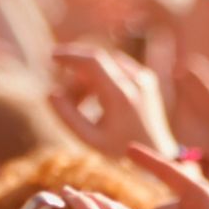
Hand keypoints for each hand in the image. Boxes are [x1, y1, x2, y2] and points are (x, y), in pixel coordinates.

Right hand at [49, 48, 171, 156]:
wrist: (158, 153)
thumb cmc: (121, 149)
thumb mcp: (90, 139)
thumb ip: (68, 117)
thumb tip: (50, 94)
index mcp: (121, 95)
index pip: (92, 61)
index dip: (70, 56)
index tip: (52, 57)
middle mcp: (135, 81)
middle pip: (96, 60)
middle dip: (74, 72)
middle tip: (63, 96)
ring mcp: (143, 77)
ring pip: (105, 64)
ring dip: (87, 77)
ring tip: (79, 104)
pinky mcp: (146, 78)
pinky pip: (116, 68)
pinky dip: (101, 77)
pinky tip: (94, 100)